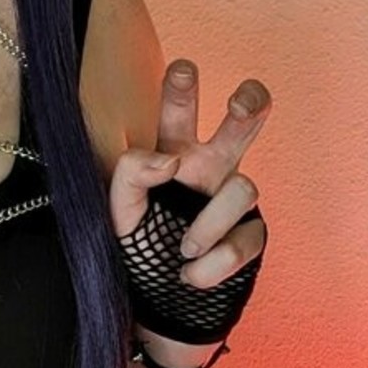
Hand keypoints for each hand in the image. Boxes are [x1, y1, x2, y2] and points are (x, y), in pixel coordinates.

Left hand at [108, 59, 271, 289]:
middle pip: (241, 123)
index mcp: (173, 154)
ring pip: (244, 188)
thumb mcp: (116, 210)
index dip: (182, 88)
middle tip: (241, 102)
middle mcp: (209, 169)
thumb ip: (129, 174)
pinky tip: (191, 274)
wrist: (155, 300)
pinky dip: (215, 263)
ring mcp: (233, 200)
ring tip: (182, 250)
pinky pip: (246, 239)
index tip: (182, 68)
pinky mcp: (252, 234)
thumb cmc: (135, 243)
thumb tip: (169, 160)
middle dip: (250, 104)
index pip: (179, 114)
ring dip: (209, 225)